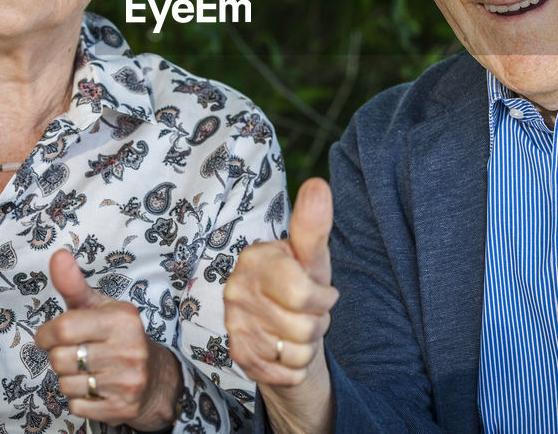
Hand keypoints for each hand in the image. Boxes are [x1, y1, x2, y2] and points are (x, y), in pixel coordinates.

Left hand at [35, 249, 180, 429]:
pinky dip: (79, 400)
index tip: (50, 335)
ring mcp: (128, 381)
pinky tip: (96, 388)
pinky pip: (76, 407)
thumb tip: (57, 254)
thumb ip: (74, 284)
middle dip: (59, 358)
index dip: (47, 334)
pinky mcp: (123, 408)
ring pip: (66, 385)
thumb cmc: (117, 337)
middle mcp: (129, 349)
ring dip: (70, 380)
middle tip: (75, 353)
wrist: (154, 378)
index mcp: (122, 319)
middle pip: (59, 360)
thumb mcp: (99, 307)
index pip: (63, 328)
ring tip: (88, 370)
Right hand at [225, 178, 337, 432]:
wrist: (287, 324)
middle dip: (317, 324)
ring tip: (297, 328)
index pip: (302, 294)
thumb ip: (314, 224)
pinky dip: (295, 367)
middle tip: (308, 312)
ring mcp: (234, 323)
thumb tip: (318, 184)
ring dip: (307, 345)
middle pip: (302, 327)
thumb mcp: (313, 256)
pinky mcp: (238, 354)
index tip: (321, 291)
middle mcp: (236, 289)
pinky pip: (284, 373)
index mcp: (254, 258)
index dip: (323, 298)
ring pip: (295, 352)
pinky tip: (288, 350)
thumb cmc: (303, 282)